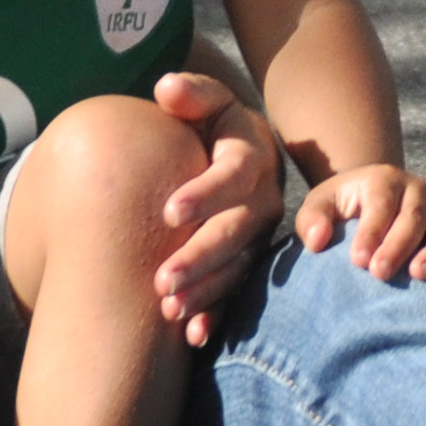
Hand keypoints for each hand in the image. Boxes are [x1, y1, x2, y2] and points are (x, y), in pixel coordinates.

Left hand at [144, 69, 286, 343]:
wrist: (233, 151)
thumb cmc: (209, 123)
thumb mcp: (207, 101)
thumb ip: (191, 93)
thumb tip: (167, 89)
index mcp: (252, 156)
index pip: (234, 174)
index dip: (206, 193)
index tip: (170, 212)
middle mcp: (263, 199)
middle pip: (237, 230)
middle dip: (201, 257)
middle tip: (162, 280)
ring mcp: (259, 234)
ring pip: (238, 267)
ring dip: (206, 292)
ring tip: (169, 309)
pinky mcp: (250, 260)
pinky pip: (238, 291)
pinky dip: (217, 314)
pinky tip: (193, 335)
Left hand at [297, 162, 425, 281]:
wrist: (370, 205)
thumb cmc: (342, 209)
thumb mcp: (320, 205)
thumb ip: (312, 219)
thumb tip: (317, 241)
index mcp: (385, 180)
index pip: (382, 203)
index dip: (372, 231)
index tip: (357, 260)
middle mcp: (418, 192)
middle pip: (415, 216)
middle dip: (398, 246)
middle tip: (379, 274)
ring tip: (418, 276)